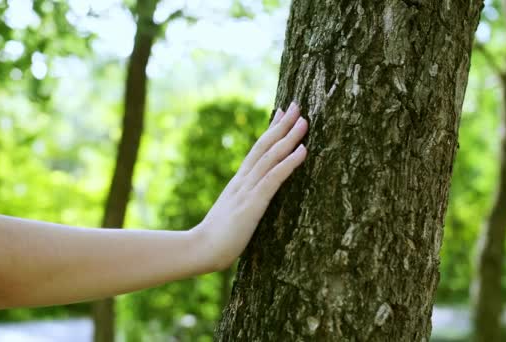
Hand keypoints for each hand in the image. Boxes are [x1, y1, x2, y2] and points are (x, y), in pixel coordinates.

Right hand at [194, 102, 307, 270]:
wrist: (201, 249)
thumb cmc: (217, 238)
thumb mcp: (233, 214)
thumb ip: (243, 203)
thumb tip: (251, 202)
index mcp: (239, 183)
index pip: (257, 150)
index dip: (271, 130)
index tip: (283, 112)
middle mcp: (243, 181)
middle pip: (265, 146)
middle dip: (282, 125)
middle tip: (297, 105)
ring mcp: (247, 190)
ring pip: (271, 157)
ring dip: (289, 138)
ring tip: (305, 121)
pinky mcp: (253, 204)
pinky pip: (274, 178)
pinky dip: (289, 163)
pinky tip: (304, 150)